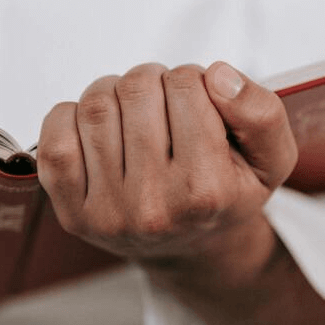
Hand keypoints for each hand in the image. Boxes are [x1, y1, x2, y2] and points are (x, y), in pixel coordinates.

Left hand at [36, 61, 297, 267]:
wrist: (190, 248)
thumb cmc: (226, 192)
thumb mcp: (270, 159)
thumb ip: (261, 113)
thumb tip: (217, 76)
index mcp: (206, 191)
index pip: (186, 84)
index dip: (191, 79)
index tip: (197, 102)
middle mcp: (154, 207)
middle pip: (135, 89)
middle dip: (151, 81)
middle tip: (162, 104)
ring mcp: (108, 212)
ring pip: (95, 105)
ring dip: (113, 94)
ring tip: (133, 114)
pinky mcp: (72, 213)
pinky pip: (55, 136)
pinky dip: (71, 116)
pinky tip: (99, 132)